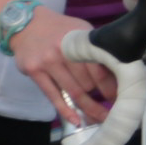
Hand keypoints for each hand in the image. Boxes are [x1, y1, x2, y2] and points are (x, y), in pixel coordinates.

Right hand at [11, 11, 114, 125]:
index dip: (111, 88)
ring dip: (88, 108)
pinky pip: (54, 96)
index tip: (119, 99)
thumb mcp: (80, 31)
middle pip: (88, 83)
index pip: (100, 69)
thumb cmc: (59, 30)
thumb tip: (115, 77)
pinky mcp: (35, 72)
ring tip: (98, 119)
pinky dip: (66, 111)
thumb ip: (96, 51)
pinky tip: (77, 120)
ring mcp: (48, 62)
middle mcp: (64, 50)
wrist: (26, 23)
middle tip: (109, 110)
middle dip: (99, 98)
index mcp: (80, 41)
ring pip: (74, 92)